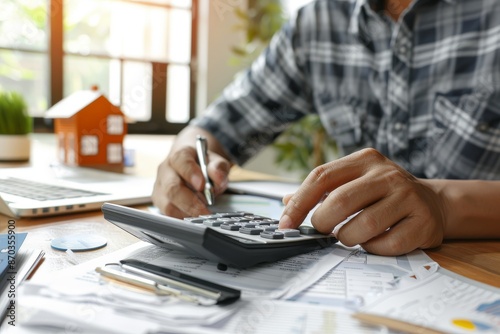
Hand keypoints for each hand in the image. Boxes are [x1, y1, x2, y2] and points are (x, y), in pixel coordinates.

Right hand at [152, 145, 230, 217]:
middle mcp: (165, 170)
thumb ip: (218, 168)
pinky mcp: (159, 201)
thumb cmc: (203, 163)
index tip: (202, 185)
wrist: (191, 164)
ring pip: (167, 204)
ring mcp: (159, 187)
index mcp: (179, 155)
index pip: (181, 161)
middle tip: (206, 210)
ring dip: (187, 213)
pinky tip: (195, 217)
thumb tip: (218, 178)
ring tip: (202, 214)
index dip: (190, 173)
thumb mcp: (215, 161)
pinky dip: (183, 218)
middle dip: (190, 202)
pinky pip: (168, 214)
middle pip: (171, 187)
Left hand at [279, 148, 446, 254]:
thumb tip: (285, 202)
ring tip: (348, 236)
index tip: (285, 223)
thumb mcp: (353, 182)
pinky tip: (373, 242)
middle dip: (322, 223)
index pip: (321, 176)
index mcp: (365, 160)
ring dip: (347, 238)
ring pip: (363, 226)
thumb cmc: (383, 194)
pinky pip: (386, 244)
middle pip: (340, 201)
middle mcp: (388, 174)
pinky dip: (372, 248)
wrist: (433, 202)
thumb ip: (321, 191)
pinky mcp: (424, 221)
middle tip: (320, 231)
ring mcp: (409, 197)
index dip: (299, 203)